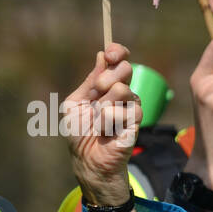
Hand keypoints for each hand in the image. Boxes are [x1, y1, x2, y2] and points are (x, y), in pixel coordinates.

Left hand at [63, 43, 140, 209]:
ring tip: (99, 121)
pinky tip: (107, 131)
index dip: (117, 52)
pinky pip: (127, 111)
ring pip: (124, 90)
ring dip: (104, 105)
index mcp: (106, 84)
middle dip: (108, 77)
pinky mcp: (136, 122)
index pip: (119, 60)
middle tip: (97, 90)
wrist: (86, 159)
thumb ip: (90, 80)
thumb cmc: (78, 132)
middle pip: (125, 69)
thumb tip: (101, 56)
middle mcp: (121, 92)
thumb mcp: (76, 102)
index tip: (110, 54)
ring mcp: (130, 106)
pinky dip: (110, 121)